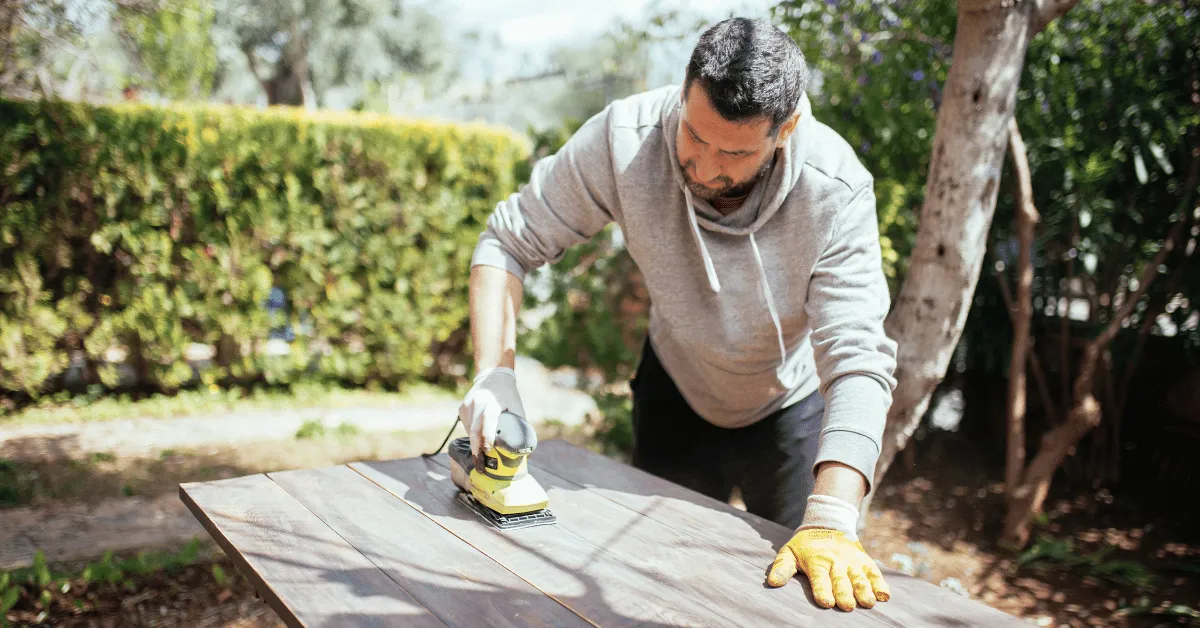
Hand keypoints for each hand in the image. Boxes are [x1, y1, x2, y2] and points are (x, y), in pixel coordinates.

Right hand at [458, 366, 524, 456]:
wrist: (493, 376)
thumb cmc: (509, 395)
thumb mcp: (517, 407)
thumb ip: (518, 425)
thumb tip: (524, 450)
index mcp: (493, 401)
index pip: (489, 419)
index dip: (488, 435)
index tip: (488, 449)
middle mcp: (478, 402)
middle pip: (474, 430)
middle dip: (477, 449)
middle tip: (480, 466)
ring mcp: (468, 405)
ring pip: (469, 430)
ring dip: (475, 444)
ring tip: (480, 457)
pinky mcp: (462, 407)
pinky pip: (466, 426)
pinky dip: (472, 435)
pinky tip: (478, 440)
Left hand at [765, 495, 889, 610]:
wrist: (827, 523)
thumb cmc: (805, 545)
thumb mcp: (789, 552)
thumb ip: (782, 567)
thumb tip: (772, 583)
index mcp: (816, 561)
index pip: (819, 578)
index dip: (822, 590)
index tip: (825, 602)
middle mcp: (835, 562)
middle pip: (841, 580)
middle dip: (844, 593)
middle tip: (847, 606)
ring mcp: (851, 561)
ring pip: (859, 577)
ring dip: (864, 590)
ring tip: (868, 602)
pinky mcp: (864, 561)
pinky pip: (874, 572)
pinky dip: (880, 583)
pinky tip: (884, 596)